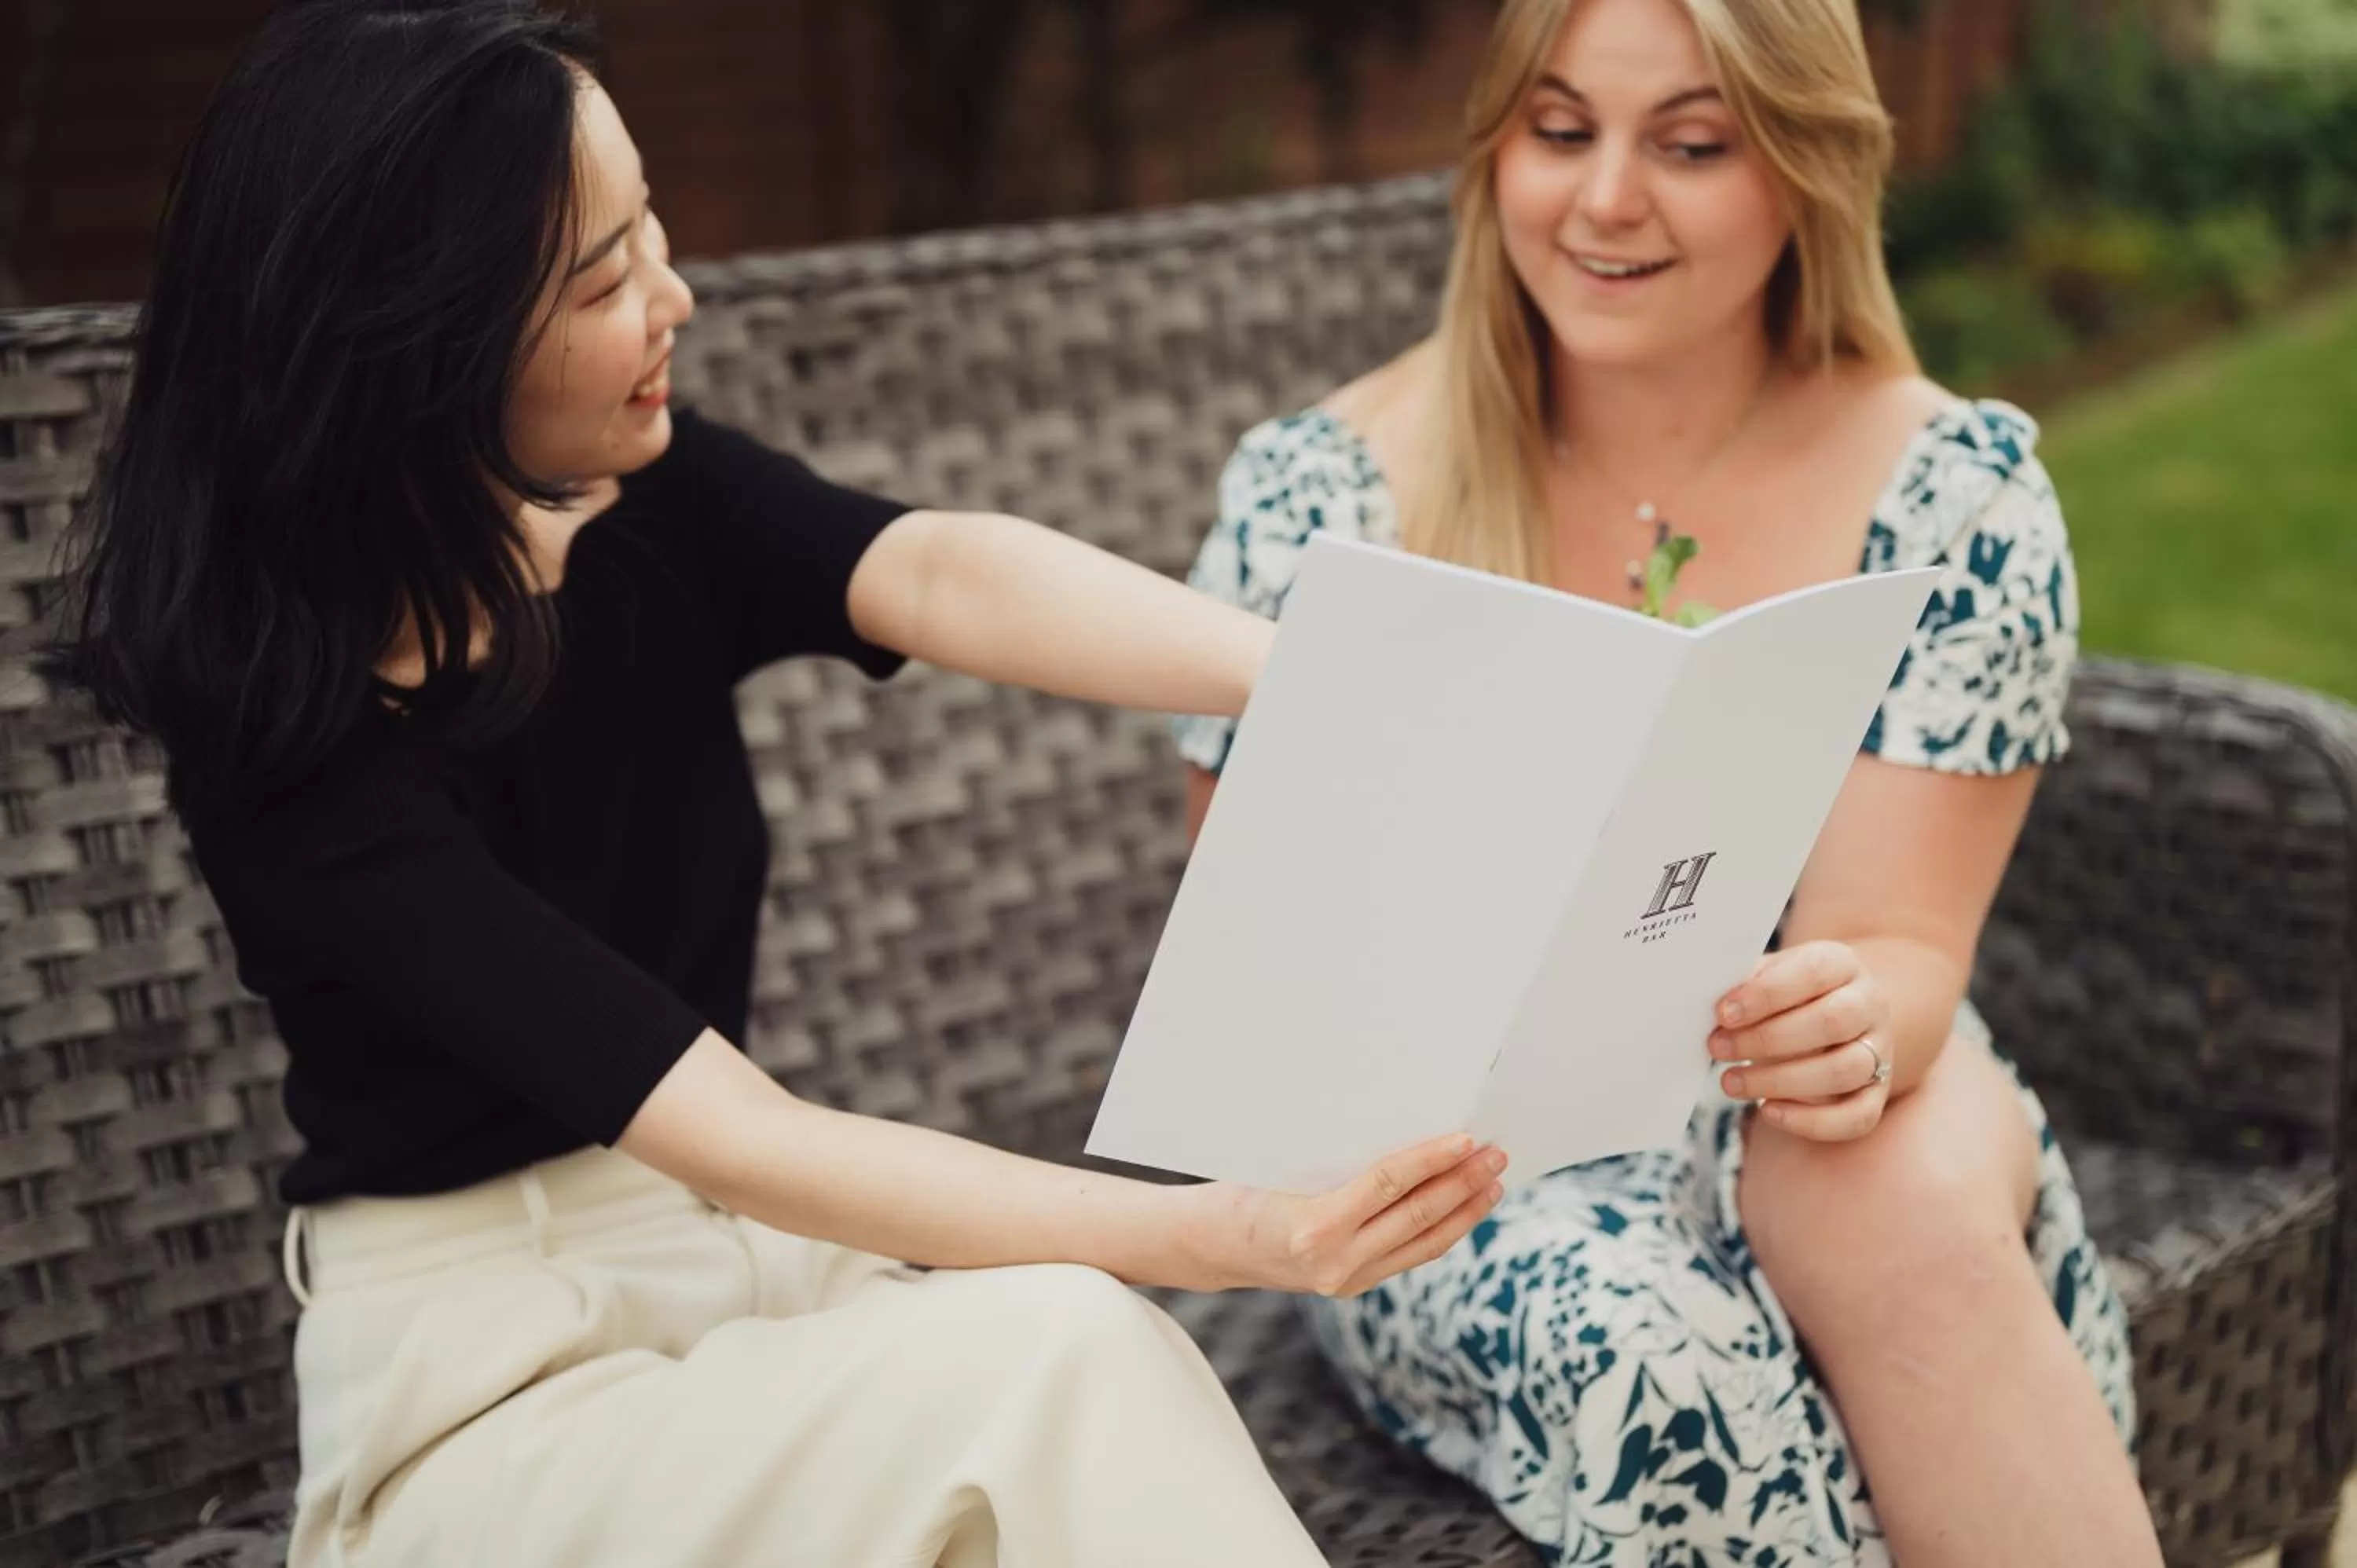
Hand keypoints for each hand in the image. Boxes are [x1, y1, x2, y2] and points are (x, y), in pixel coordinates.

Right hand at [1187, 1135, 1507, 1297]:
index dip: (1431, 1160)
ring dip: (1464, 1211)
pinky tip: (1462, 1209)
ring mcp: (1346, 1280)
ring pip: (1423, 1243)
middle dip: (1462, 1184)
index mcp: (1313, 1226)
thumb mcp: (1284, 1166)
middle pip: (1417, 1216)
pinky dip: (1441, 1230)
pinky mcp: (1353, 1286)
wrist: (1208, 1246)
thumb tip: (1408, 1134)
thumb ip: (1343, 1164)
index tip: (1465, 1138)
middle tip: (1496, 1154)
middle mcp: (1335, 1262)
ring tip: (1493, 1182)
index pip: (1388, 1185)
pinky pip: (1409, 1255)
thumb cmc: (1241, 1190)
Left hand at [1710, 941, 1893, 1140]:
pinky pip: (1857, 1117)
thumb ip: (1747, 982)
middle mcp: (1869, 1004)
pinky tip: (1768, 1111)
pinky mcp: (1877, 1094)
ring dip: (1780, 1081)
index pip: (1812, 972)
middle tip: (1718, 1048)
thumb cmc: (1788, 993)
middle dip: (1766, 1039)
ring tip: (1730, 1082)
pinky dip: (1810, 1121)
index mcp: (1841, 964)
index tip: (1723, 1014)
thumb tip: (1712, 1001)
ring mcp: (1880, 1051)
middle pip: (1831, 1022)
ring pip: (1843, 1071)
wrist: (1838, 1015)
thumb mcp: (1770, 974)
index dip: (1766, 994)